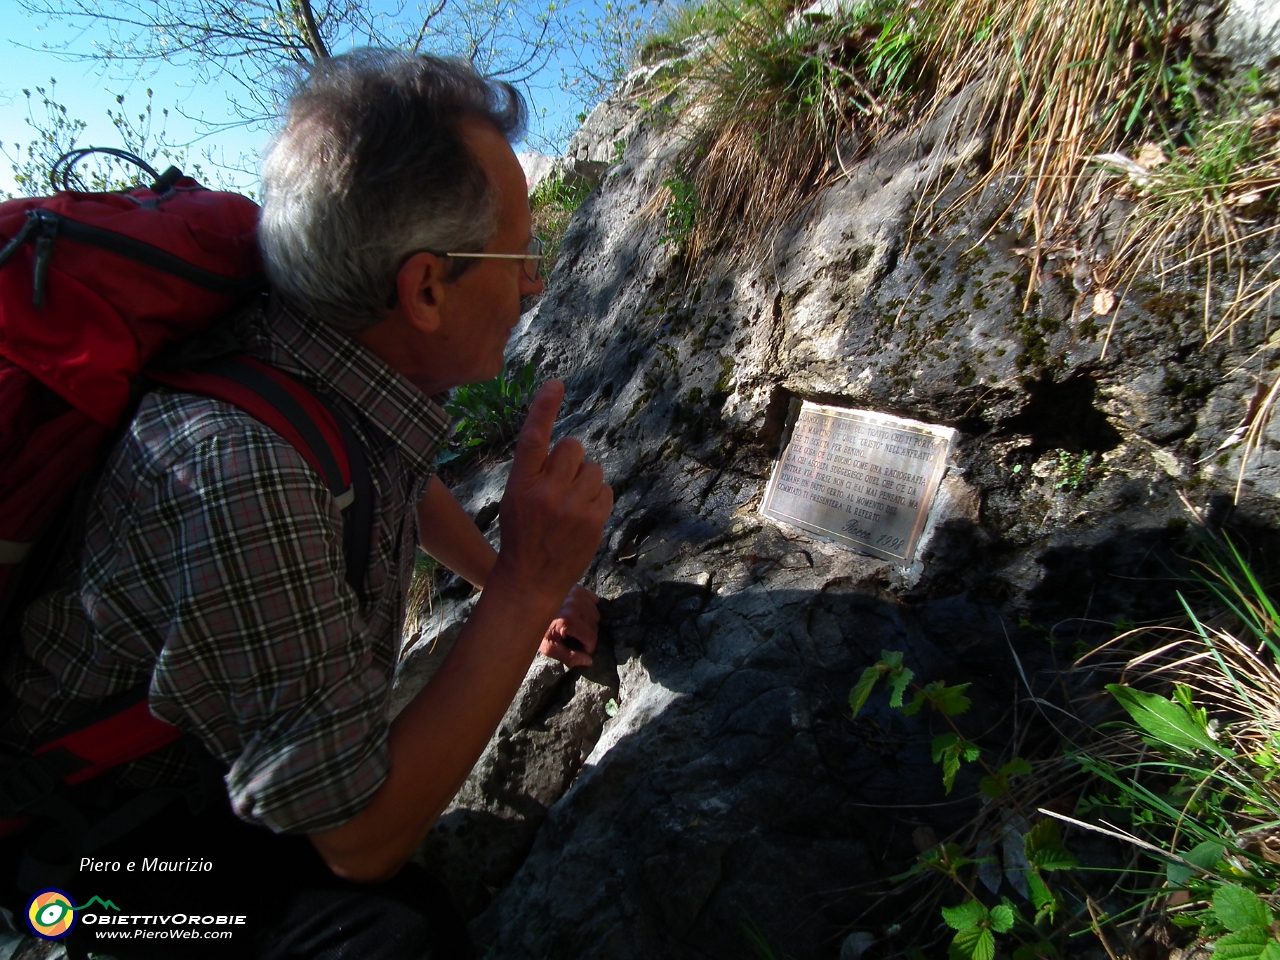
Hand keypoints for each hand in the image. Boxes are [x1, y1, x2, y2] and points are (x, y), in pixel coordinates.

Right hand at [494, 380, 612, 614]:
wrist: (530, 580)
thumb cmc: (521, 535)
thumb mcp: (515, 498)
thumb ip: (536, 471)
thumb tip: (568, 448)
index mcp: (519, 483)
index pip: (533, 437)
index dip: (544, 408)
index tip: (556, 384)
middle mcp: (545, 492)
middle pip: (572, 447)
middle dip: (571, 459)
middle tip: (561, 483)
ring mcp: (571, 508)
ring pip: (593, 468)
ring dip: (586, 480)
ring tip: (571, 504)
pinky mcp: (593, 522)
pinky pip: (605, 490)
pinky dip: (597, 498)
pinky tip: (583, 515)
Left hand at [540, 584, 600, 667]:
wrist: (524, 605)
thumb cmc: (536, 628)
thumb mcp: (547, 647)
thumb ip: (568, 656)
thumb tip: (589, 661)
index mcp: (569, 620)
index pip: (592, 638)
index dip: (587, 648)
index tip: (579, 649)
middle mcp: (576, 605)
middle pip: (594, 626)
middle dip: (586, 635)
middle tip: (574, 637)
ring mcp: (577, 594)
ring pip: (595, 614)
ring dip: (588, 622)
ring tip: (574, 625)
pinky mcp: (577, 587)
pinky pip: (593, 601)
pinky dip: (589, 608)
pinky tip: (577, 612)